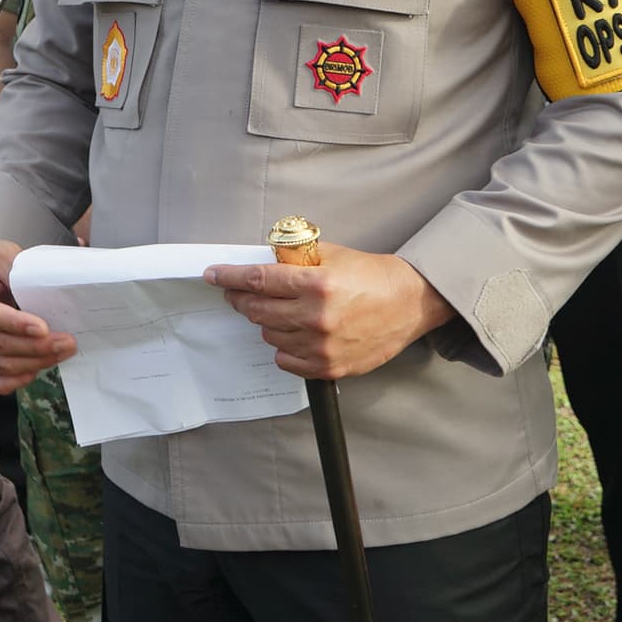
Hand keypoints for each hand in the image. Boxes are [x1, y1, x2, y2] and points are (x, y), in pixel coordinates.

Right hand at [0, 236, 76, 392]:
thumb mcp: (2, 255)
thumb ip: (19, 272)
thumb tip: (46, 290)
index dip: (16, 324)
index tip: (43, 328)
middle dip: (36, 347)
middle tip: (66, 341)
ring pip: (1, 364)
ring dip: (35, 362)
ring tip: (61, 351)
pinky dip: (19, 378)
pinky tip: (38, 367)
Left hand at [205, 245, 454, 380]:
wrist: (408, 303)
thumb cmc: (369, 276)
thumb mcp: (331, 254)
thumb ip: (295, 259)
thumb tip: (261, 262)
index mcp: (317, 284)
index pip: (258, 281)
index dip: (229, 278)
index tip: (213, 276)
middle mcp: (317, 318)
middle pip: (258, 311)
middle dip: (242, 299)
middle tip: (238, 293)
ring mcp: (322, 346)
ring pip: (270, 335)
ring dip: (267, 321)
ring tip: (279, 311)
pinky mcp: (329, 367)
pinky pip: (286, 359)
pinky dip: (283, 346)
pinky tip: (292, 333)